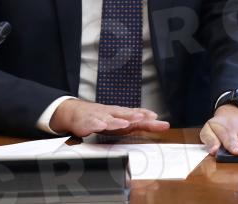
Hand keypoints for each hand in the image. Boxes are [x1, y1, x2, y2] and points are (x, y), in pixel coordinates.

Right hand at [49, 99, 169, 136]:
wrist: (78, 112)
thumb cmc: (104, 118)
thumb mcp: (123, 121)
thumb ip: (139, 124)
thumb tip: (158, 124)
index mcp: (123, 113)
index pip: (137, 114)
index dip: (147, 116)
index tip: (157, 118)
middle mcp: (113, 113)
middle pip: (125, 114)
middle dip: (135, 116)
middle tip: (144, 117)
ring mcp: (100, 116)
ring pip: (110, 119)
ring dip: (117, 121)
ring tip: (125, 123)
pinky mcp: (87, 122)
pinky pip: (92, 123)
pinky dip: (96, 124)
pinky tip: (101, 126)